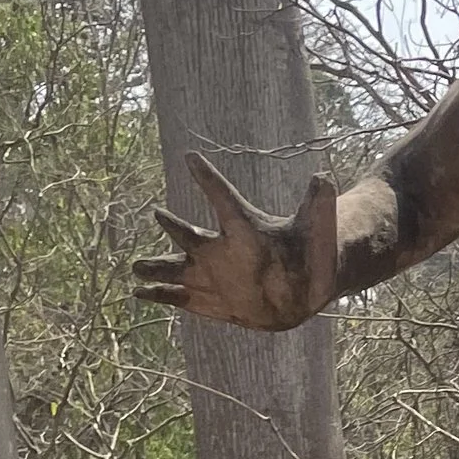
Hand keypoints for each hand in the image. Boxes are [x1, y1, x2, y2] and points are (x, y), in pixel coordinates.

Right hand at [134, 155, 338, 330]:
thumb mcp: (318, 231)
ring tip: (135, 268)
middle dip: (175, 227)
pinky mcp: (213, 301)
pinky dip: (162, 296)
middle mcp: (222, 250)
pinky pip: (183, 298)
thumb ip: (317, 206)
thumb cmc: (309, 254)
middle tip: (158, 213)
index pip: (225, 200)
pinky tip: (139, 294)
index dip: (210, 180)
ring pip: (178, 269)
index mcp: (245, 230)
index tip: (191, 156)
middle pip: (191, 236)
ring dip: (158, 268)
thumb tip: (323, 178)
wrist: (304, 289)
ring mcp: (214, 276)